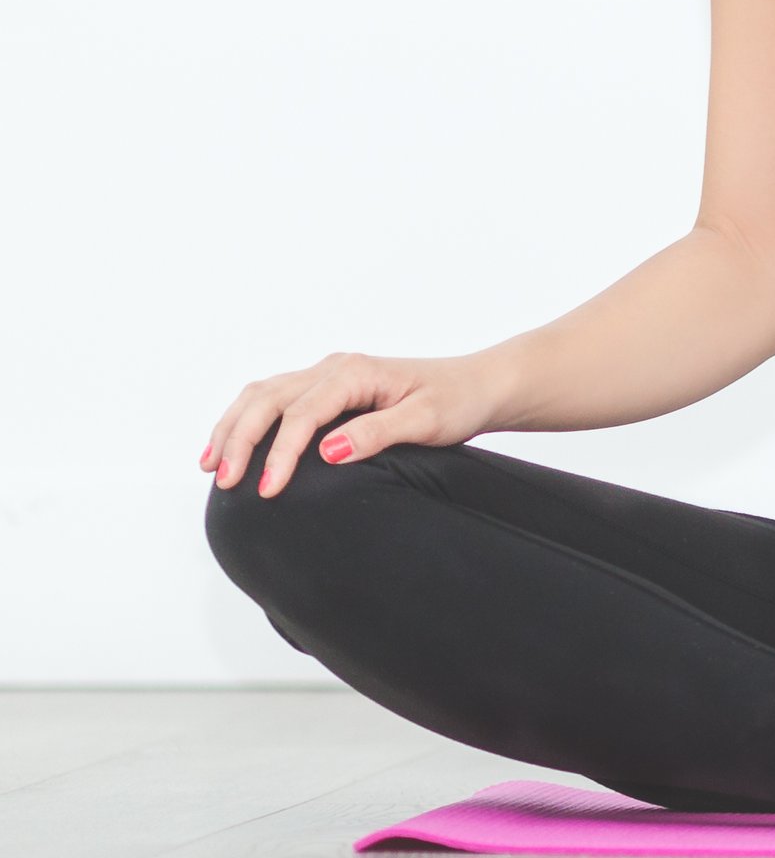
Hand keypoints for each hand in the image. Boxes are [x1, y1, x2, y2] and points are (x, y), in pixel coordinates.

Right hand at [204, 351, 501, 498]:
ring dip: (233, 427)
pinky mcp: (328, 387)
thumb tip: (326, 452)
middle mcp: (335, 367)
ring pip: (263, 394)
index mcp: (356, 372)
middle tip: (225, 482)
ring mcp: (329, 374)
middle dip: (241, 439)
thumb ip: (377, 433)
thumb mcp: (427, 421)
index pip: (302, 413)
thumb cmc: (458, 401)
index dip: (280, 453)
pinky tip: (232, 446)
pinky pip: (275, 399)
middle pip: (269, 398)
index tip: (267, 490)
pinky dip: (247, 420)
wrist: (480, 386)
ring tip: (212, 466)